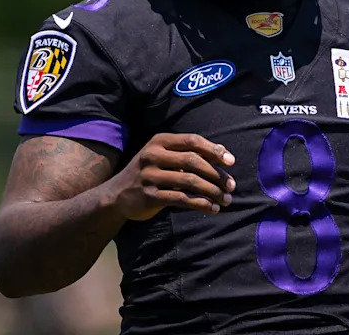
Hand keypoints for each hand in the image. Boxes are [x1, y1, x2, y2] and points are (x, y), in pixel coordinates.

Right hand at [109, 133, 235, 221]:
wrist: (117, 195)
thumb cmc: (149, 173)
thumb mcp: (164, 157)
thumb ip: (188, 154)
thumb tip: (224, 154)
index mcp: (159, 141)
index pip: (192, 141)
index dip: (214, 150)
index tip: (231, 161)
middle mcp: (153, 155)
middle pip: (193, 161)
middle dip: (216, 174)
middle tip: (232, 186)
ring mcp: (150, 176)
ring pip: (190, 181)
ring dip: (212, 191)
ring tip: (226, 200)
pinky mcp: (149, 196)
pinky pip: (181, 199)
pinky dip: (200, 204)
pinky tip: (212, 209)